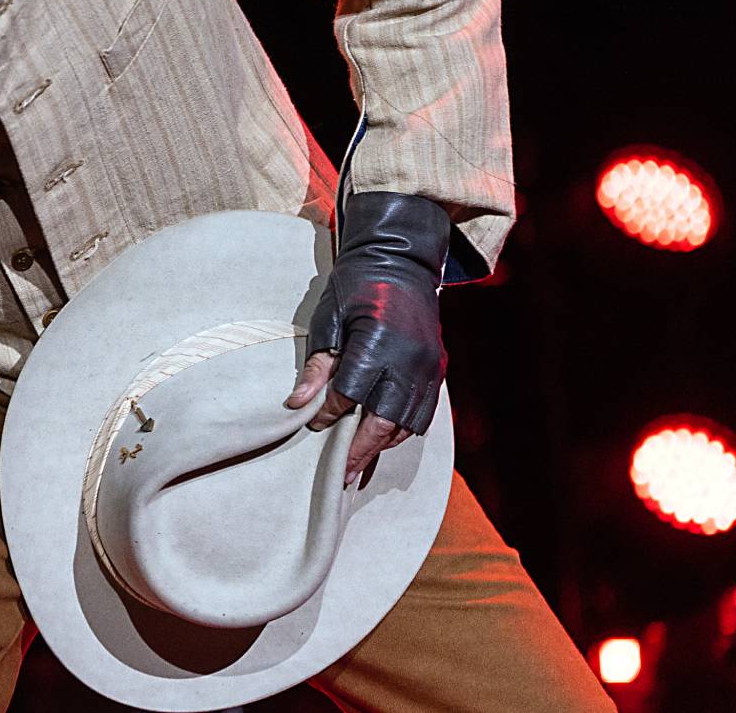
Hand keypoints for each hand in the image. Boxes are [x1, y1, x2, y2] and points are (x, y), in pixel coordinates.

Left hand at [285, 192, 452, 486]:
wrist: (401, 260)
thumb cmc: (356, 285)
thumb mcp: (327, 317)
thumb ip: (318, 363)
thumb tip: (298, 403)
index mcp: (376, 342)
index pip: (351, 393)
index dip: (330, 413)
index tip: (312, 425)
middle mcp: (408, 359)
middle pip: (385, 419)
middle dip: (361, 449)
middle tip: (341, 474)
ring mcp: (427, 366)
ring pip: (409, 422)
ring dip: (385, 445)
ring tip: (361, 466)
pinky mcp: (437, 368)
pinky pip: (424, 412)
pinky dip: (404, 429)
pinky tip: (385, 440)